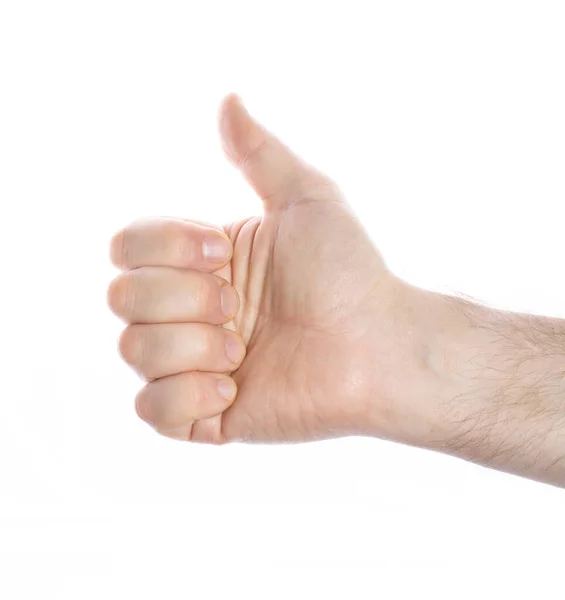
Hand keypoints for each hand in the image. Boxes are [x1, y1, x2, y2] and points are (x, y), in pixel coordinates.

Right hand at [107, 95, 429, 443]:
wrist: (380, 346)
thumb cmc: (350, 272)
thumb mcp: (307, 198)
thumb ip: (260, 154)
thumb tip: (228, 100)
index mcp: (201, 264)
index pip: (128, 247)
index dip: (165, 248)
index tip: (224, 253)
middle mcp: (190, 311)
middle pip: (122, 299)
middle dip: (182, 299)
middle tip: (238, 306)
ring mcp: (194, 364)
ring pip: (133, 351)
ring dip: (192, 346)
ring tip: (243, 351)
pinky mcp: (204, 416)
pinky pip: (151, 410)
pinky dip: (186, 395)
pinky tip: (235, 388)